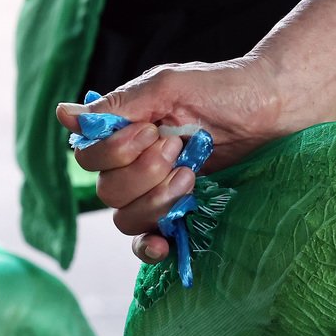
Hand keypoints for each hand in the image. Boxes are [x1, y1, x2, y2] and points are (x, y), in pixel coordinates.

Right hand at [57, 58, 285, 264]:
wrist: (272, 109)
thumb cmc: (224, 89)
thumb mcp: (169, 87)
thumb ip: (120, 106)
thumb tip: (63, 115)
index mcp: (125, 134)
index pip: (88, 159)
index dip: (114, 153)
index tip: (151, 132)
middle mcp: (135, 166)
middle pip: (108, 193)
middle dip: (143, 174)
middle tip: (178, 151)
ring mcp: (158, 193)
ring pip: (127, 219)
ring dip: (156, 201)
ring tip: (190, 176)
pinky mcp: (183, 215)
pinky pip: (150, 243)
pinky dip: (150, 247)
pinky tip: (162, 245)